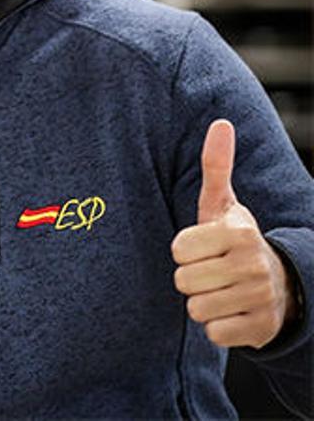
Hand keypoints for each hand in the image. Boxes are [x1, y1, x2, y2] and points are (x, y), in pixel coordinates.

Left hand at [172, 119, 297, 348]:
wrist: (278, 286)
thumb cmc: (235, 241)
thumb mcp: (224, 206)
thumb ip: (216, 167)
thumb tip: (221, 123)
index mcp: (238, 232)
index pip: (178, 249)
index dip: (184, 251)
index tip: (202, 249)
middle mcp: (253, 263)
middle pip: (183, 281)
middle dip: (191, 279)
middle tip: (212, 272)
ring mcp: (260, 297)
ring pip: (196, 308)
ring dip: (202, 303)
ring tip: (221, 291)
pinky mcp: (260, 328)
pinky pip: (213, 333)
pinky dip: (217, 327)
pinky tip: (231, 312)